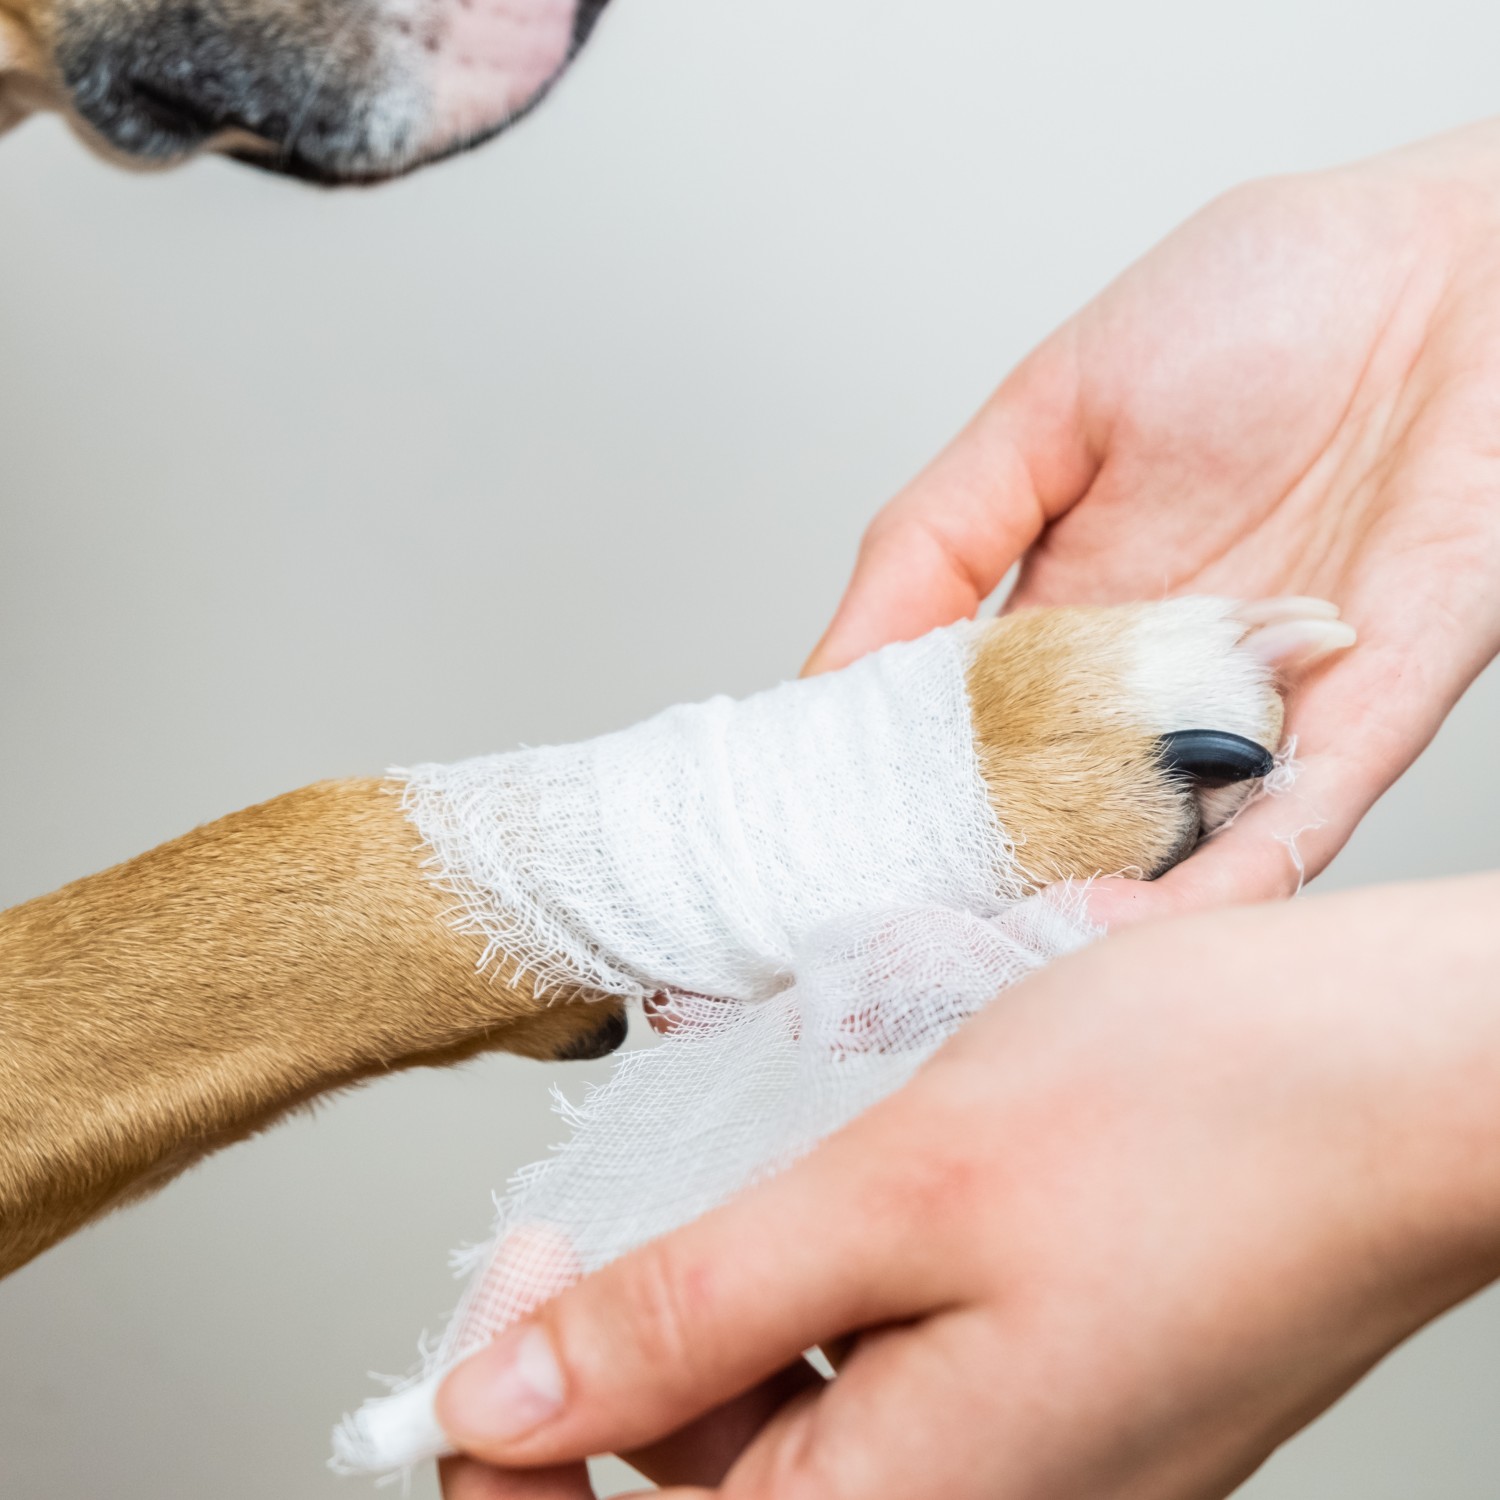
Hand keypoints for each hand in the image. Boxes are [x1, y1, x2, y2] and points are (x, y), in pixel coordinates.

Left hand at [435, 873, 1499, 1498]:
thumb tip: (506, 1405)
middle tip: (582, 1229)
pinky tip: (842, 1204)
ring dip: (722, 1323)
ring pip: (788, 1430)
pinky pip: (880, 1379)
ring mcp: (1028, 1467)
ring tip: (749, 1197)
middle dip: (613, 1369)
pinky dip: (818, 1297)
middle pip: (705, 1494)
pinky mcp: (1055, 1396)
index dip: (509, 1461)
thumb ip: (688, 1316)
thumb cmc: (1200, 1117)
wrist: (1408, 1074)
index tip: (486, 1326)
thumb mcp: (894, 1194)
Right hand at [806, 122, 1499, 921]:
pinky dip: (1215, 882)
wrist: (1463, 267)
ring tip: (985, 957)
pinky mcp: (1367, 718)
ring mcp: (1257, 710)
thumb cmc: (1267, 298)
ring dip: (1079, 910)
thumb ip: (933, 540)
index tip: (820, 856)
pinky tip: (1131, 924)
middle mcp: (1155, 683)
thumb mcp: (1044, 409)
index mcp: (1067, 614)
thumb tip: (824, 673)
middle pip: (1049, 815)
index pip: (961, 740)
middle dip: (972, 885)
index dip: (895, 802)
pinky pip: (1289, 823)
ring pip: (1160, 848)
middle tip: (881, 944)